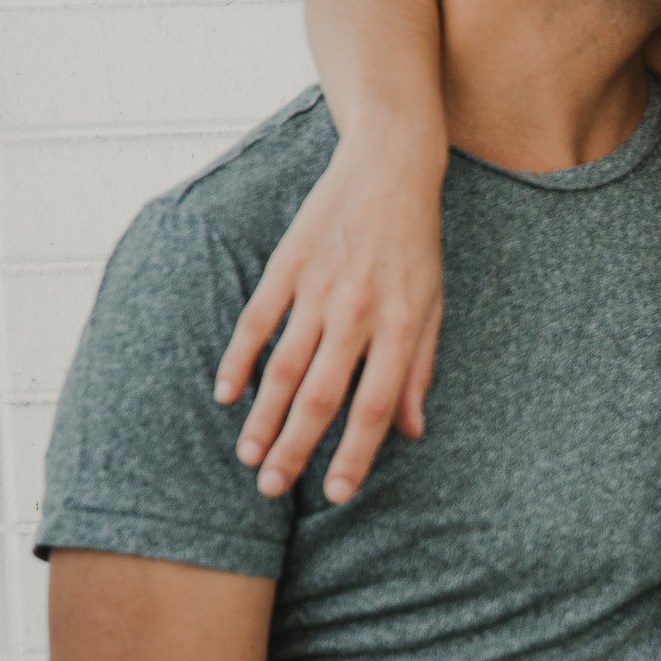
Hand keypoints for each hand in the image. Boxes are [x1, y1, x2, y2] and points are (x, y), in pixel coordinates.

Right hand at [213, 133, 446, 504]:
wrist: (389, 166)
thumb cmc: (417, 245)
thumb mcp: (434, 305)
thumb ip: (420, 370)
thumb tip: (411, 432)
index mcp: (402, 326)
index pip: (375, 407)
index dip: (355, 454)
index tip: (336, 493)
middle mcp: (358, 312)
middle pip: (320, 396)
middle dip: (295, 449)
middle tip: (271, 489)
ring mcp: (318, 288)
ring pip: (283, 367)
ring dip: (262, 417)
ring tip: (247, 456)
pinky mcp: (287, 264)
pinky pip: (257, 321)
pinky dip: (239, 359)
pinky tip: (226, 394)